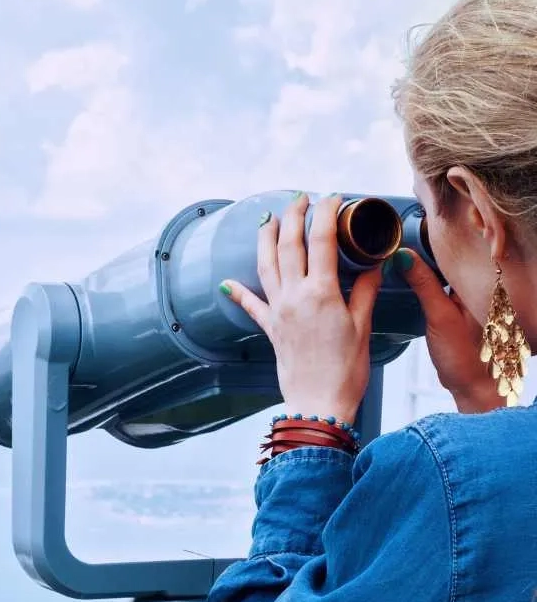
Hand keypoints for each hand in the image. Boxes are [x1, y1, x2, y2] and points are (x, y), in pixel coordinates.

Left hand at [220, 192, 382, 423]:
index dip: (325, 214)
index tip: (332, 198)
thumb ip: (366, 292)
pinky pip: (251, 305)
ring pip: (266, 265)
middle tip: (300, 198)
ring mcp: (278, 311)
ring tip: (267, 219)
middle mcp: (295, 296)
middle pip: (289, 245)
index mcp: (322, 292)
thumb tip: (375, 265)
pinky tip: (226, 283)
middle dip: (293, 216)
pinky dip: (238, 292)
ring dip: (265, 239)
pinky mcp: (270, 328)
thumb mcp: (363, 326)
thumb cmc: (345, 369)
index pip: (322, 240)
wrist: (318, 403)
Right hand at [395, 248, 500, 412]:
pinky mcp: (458, 305)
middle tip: (396, 245)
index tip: (404, 233)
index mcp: (483, 282)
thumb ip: (423, 283)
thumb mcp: (439, 316)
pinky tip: (411, 277)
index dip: (430, 238)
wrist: (471, 385)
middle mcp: (479, 284)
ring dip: (424, 263)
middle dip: (424, 249)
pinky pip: (441, 283)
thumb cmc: (464, 357)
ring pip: (444, 269)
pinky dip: (426, 279)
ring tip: (400, 257)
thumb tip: (404, 256)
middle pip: (448, 256)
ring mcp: (469, 295)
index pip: (456, 248)